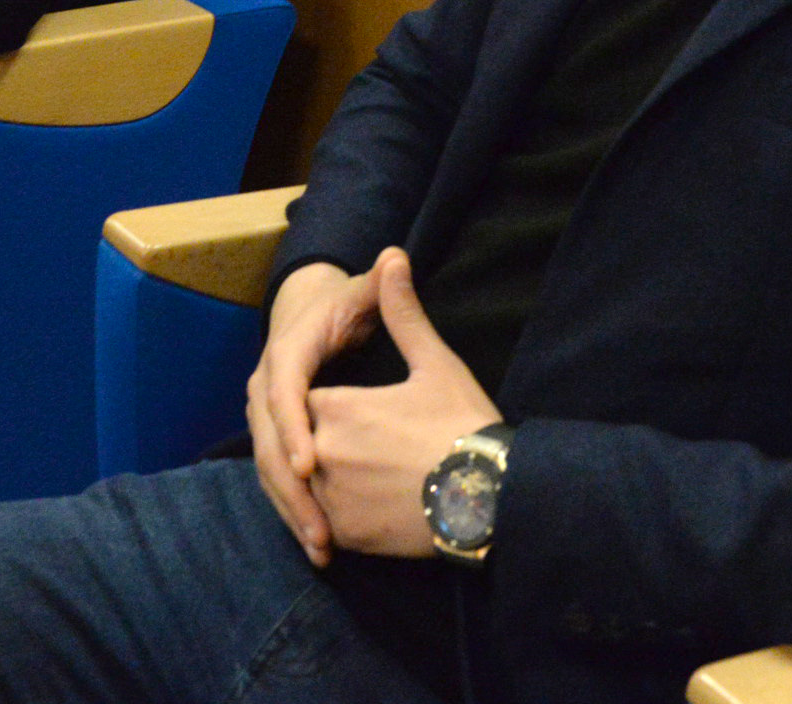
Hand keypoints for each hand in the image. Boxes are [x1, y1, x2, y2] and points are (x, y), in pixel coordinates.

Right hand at [246, 260, 382, 565]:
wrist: (306, 311)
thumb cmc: (343, 306)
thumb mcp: (361, 294)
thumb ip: (382, 287)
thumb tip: (394, 256)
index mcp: (287, 353)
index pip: (282, 394)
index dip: (293, 430)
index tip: (310, 465)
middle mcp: (264, 387)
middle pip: (267, 445)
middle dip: (291, 491)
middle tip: (321, 530)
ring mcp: (262, 416)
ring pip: (266, 469)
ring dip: (291, 510)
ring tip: (321, 547)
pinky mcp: (271, 437)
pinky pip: (275, 477)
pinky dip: (292, 509)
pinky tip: (318, 541)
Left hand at [302, 249, 500, 558]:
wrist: (489, 498)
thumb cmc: (463, 425)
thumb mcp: (434, 364)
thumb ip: (403, 313)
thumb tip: (393, 256)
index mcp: (335, 407)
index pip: (305, 401)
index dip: (323, 404)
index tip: (353, 409)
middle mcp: (320, 453)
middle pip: (302, 445)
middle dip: (315, 446)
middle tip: (359, 452)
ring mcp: (330, 499)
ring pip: (304, 489)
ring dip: (314, 487)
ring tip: (353, 485)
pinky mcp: (345, 536)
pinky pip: (322, 525)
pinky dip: (327, 519)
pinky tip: (355, 515)